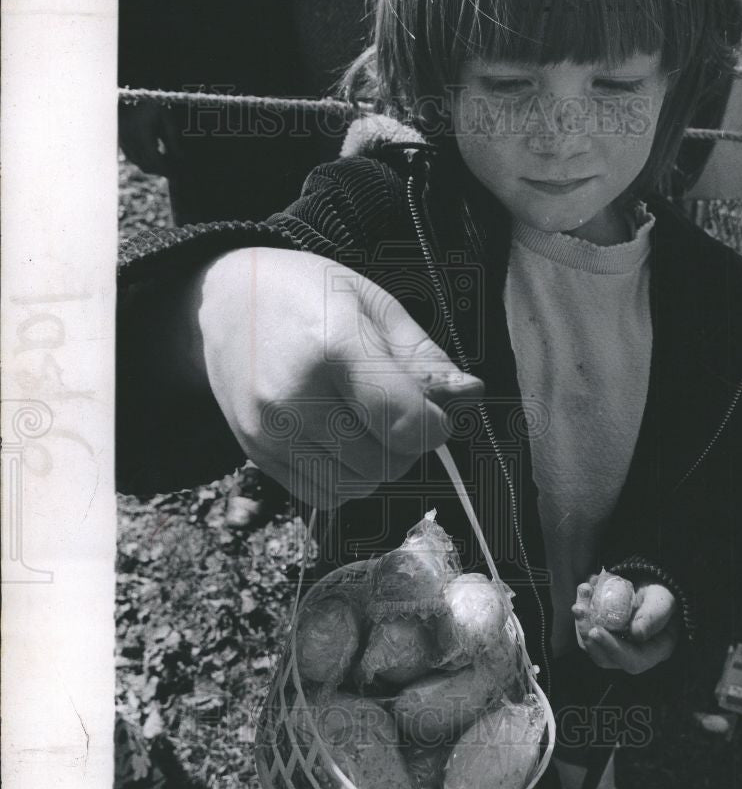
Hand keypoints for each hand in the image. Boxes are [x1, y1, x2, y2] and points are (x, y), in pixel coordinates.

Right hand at [118, 101, 180, 175]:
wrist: (130, 94)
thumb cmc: (150, 103)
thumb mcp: (165, 117)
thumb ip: (173, 138)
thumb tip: (181, 158)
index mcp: (141, 133)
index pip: (155, 160)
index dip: (166, 169)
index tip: (177, 173)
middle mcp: (130, 140)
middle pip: (147, 165)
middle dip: (162, 170)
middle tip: (175, 170)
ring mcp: (123, 141)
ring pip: (140, 163)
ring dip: (154, 167)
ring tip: (168, 162)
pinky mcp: (121, 141)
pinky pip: (134, 158)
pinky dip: (145, 161)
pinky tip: (156, 155)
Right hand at [193, 247, 483, 507]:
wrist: (222, 302)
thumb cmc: (307, 294)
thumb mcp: (374, 305)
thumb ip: (424, 358)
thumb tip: (472, 395)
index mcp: (331, 346)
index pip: (404, 422)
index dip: (435, 427)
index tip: (436, 412)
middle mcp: (293, 397)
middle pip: (385, 462)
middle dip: (409, 446)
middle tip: (400, 411)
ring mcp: (268, 431)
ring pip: (357, 486)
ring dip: (379, 465)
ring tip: (367, 423)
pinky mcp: (255, 454)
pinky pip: (324, 494)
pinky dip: (346, 478)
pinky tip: (339, 440)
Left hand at [572, 575, 679, 673]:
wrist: (651, 582)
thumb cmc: (662, 594)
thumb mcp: (663, 601)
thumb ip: (654, 616)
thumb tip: (636, 634)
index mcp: (654, 651)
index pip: (632, 662)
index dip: (611, 648)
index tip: (596, 630)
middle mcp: (632, 654)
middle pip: (604, 658)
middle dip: (587, 633)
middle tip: (579, 608)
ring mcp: (615, 645)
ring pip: (590, 642)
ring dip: (581, 618)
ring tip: (583, 590)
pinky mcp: (602, 634)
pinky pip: (586, 628)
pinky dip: (583, 609)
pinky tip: (586, 589)